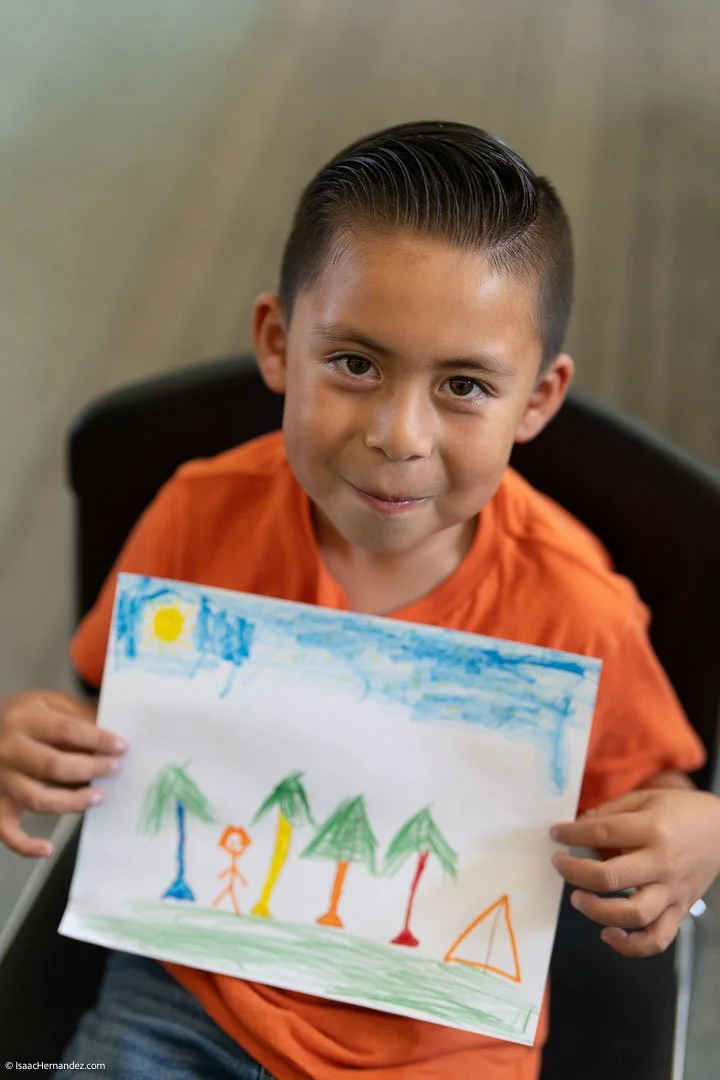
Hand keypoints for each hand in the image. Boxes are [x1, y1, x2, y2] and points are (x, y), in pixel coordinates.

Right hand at [0, 690, 126, 856]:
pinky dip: (25, 845)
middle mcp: (9, 750)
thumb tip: (112, 739)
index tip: (121, 747)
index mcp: (26, 719)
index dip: (97, 740)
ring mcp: (1, 780)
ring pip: (38, 799)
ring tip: (98, 797)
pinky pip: (7, 830)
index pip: (66, 730)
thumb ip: (77, 717)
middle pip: (54, 765)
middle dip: (90, 769)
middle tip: (114, 769)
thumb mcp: (49, 702)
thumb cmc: (25, 716)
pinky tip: (47, 849)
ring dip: (72, 802)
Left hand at [551, 787, 719, 956]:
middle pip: (612, 877)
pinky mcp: (679, 912)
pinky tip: (608, 934)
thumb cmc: (679, 812)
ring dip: (598, 911)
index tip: (556, 835)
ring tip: (579, 898)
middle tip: (559, 864)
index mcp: (653, 830)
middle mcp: (663, 863)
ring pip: (633, 914)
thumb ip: (610, 812)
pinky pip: (656, 940)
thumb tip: (575, 827)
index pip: (603, 834)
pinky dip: (630, 946)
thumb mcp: (645, 798)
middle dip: (575, 872)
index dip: (572, 834)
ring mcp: (672, 891)